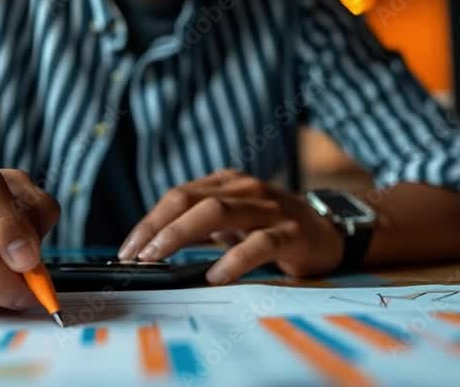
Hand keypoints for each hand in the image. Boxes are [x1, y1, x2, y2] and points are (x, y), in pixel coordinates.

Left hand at [118, 170, 343, 283]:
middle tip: (135, 255)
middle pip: (191, 200)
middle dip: (157, 227)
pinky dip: (233, 259)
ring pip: (218, 213)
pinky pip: (259, 244)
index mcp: (227, 183)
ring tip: (159, 258)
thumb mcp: (233, 220)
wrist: (332, 231)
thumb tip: (152, 249)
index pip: (178, 196)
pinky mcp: (292, 233)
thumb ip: (199, 227)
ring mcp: (270, 209)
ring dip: (181, 235)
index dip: (149, 221)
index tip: (127, 249)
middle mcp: (245, 189)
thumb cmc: (273, 227)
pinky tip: (214, 275)